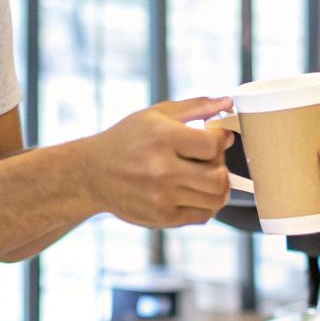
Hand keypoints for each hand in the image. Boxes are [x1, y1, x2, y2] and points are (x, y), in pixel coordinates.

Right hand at [82, 97, 235, 228]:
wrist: (91, 174)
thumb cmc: (127, 139)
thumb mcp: (155, 114)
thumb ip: (195, 107)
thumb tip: (227, 102)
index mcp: (163, 138)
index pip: (213, 145)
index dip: (222, 140)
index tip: (218, 138)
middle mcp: (162, 170)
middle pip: (219, 177)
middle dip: (222, 166)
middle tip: (211, 160)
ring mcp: (162, 197)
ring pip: (216, 200)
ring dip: (218, 188)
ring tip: (206, 177)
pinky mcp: (161, 218)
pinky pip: (202, 216)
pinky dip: (206, 204)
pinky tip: (193, 192)